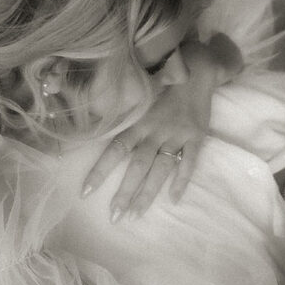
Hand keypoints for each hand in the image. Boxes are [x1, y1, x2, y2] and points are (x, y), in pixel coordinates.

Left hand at [83, 39, 230, 219]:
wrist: (198, 67)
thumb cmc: (163, 79)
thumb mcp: (139, 91)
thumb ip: (123, 112)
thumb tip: (93, 124)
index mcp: (139, 120)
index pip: (115, 149)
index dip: (100, 171)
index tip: (85, 192)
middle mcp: (155, 130)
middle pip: (137, 166)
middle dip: (125, 193)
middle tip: (114, 217)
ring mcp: (177, 135)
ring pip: (160, 169)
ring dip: (148, 194)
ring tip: (135, 214)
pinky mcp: (196, 137)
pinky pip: (188, 163)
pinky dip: (181, 181)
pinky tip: (174, 199)